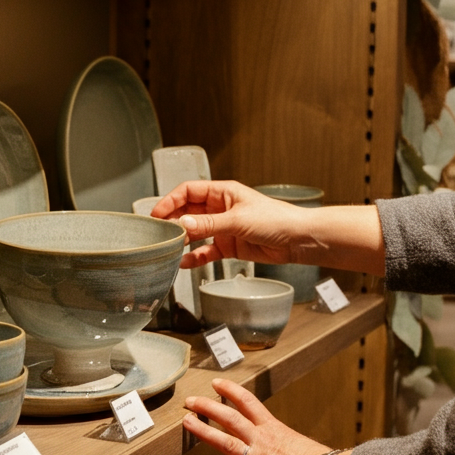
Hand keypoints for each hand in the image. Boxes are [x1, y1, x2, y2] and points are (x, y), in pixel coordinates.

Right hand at [153, 181, 386, 275]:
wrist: (297, 240)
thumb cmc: (275, 219)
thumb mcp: (237, 220)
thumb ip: (208, 224)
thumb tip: (182, 224)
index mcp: (222, 192)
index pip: (188, 191)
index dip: (171, 201)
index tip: (157, 214)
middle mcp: (220, 208)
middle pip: (188, 211)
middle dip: (173, 221)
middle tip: (159, 233)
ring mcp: (223, 227)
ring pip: (195, 232)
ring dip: (182, 240)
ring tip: (168, 248)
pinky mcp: (229, 245)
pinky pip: (206, 250)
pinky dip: (195, 257)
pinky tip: (184, 263)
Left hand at [181, 378, 327, 454]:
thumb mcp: (306, 447)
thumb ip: (293, 447)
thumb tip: (299, 453)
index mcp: (275, 428)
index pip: (248, 402)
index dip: (230, 390)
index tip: (217, 384)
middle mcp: (262, 439)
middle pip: (229, 417)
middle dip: (208, 407)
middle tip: (191, 400)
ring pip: (223, 440)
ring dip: (202, 430)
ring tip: (185, 421)